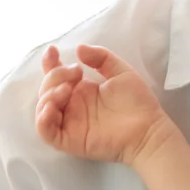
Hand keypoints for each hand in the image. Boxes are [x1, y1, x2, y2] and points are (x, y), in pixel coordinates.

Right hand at [34, 45, 171, 165]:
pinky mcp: (69, 140)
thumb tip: (78, 48)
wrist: (147, 129)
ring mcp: (69, 123)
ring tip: (67, 89)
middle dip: (55, 76)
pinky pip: (46, 132)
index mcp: (81, 90)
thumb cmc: (137, 102)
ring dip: (48, 95)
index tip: (53, 51)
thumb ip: (101, 57)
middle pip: (47, 89)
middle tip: (76, 73)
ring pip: (42, 109)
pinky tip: (52, 107)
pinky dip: (43, 119)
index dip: (50, 63)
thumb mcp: (120, 71)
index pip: (56, 76)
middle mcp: (72, 106)